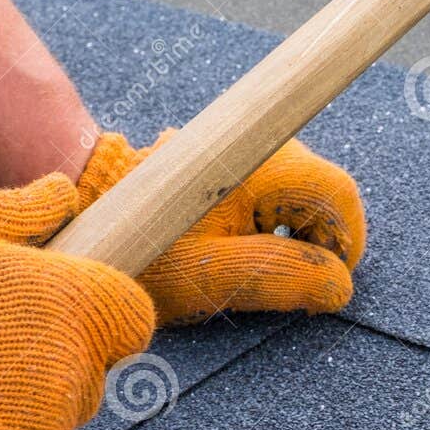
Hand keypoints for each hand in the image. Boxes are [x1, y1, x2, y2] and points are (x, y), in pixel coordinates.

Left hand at [77, 133, 366, 325]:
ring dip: (292, 233)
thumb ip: (283, 278)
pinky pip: (270, 188)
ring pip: (297, 190)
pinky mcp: (226, 158)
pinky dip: (269, 221)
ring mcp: (240, 146)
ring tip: (256, 268)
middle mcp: (256, 143)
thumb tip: (339, 285)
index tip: (330, 282)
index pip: (337, 192)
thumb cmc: (143, 247)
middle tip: (291, 286)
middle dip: (316, 241)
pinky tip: (238, 249)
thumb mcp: (212, 276)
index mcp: (259, 164)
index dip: (345, 242)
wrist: (84, 215)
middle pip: (320, 190)